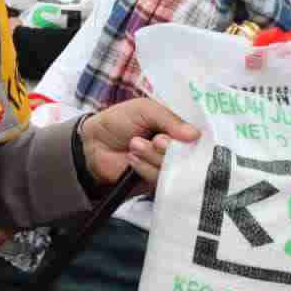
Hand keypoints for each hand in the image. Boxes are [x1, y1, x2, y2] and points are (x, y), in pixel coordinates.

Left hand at [80, 99, 198, 189]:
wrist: (93, 144)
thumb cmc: (119, 121)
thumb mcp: (145, 109)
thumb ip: (170, 119)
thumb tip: (195, 135)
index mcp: (176, 125)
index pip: (197, 132)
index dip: (193, 135)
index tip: (188, 136)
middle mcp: (175, 145)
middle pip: (189, 152)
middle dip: (171, 146)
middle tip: (156, 140)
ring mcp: (166, 164)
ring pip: (174, 166)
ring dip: (153, 155)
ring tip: (135, 144)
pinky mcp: (155, 181)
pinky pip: (161, 179)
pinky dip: (146, 167)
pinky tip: (132, 158)